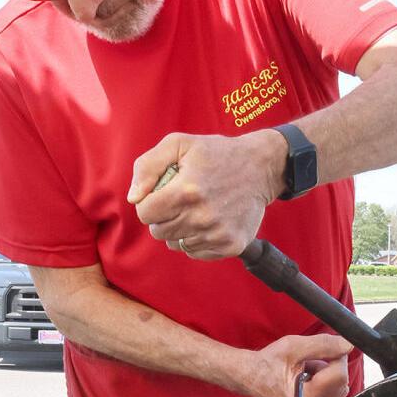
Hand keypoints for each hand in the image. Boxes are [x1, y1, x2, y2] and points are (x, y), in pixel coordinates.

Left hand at [127, 131, 285, 258]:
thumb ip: (147, 166)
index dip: (149, 203)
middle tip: (181, 200)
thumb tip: (134, 198)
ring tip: (197, 209)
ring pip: (177, 244)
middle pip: (159, 232)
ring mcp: (219, 234)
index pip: (146, 213)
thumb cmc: (216, 153)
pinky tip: (210, 220)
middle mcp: (203, 217)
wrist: (261, 167)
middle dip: (163, 216)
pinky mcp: (232, 245)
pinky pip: (196, 252)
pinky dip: (197, 239)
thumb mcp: (179, 144)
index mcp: (187, 191)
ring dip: (180, 229)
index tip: (163, 193)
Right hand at [249, 334, 351, 396]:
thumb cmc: (267, 363)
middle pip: (342, 384)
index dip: (337, 356)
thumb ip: (323, 345)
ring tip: (307, 375)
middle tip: (309, 363)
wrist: (250, 378)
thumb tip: (348, 344)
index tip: (325, 350)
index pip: (341, 374)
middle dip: (331, 368)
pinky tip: (309, 386)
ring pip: (340, 394)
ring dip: (329, 380)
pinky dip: (326, 392)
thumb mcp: (293, 346)